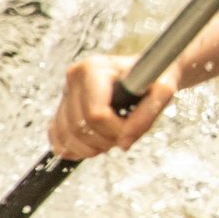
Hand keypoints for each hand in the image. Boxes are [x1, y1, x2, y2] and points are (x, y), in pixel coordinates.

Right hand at [48, 52, 179, 159]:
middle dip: (105, 141)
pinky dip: (72, 148)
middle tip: (123, 134)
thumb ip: (146, 116)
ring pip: (66, 136)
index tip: (131, 128)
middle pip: (80, 128)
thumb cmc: (154, 78)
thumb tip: (123, 143)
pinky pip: (56, 136)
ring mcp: (65, 93)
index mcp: (94, 69)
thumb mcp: (163, 91)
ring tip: (111, 138)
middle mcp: (74, 78)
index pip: (96, 114)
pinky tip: (91, 146)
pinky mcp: (62, 107)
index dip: (115, 131)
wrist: (147, 72)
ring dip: (91, 148)